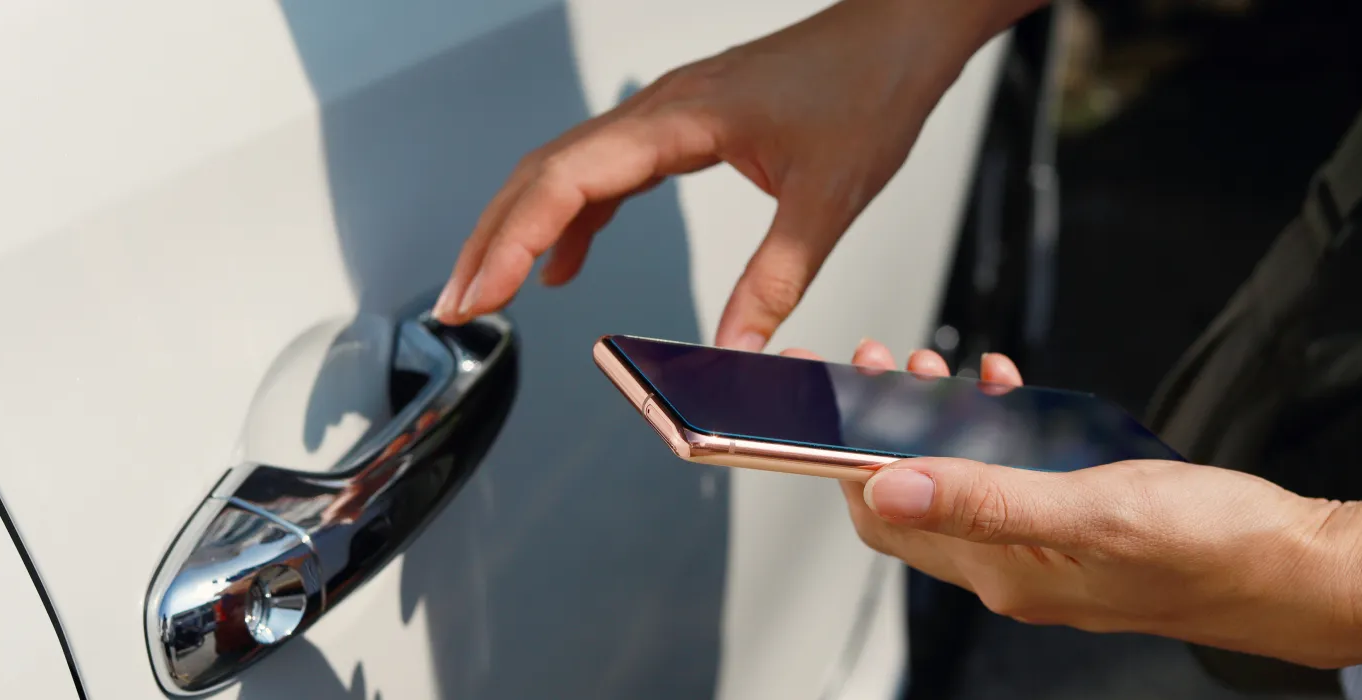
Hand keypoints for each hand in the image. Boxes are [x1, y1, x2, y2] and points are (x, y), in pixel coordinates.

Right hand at [432, 0, 1042, 349]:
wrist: (899, 32)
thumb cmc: (870, 86)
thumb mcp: (828, 198)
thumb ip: (776, 281)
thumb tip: (734, 353)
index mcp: (678, 120)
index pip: (566, 180)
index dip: (513, 241)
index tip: (481, 294)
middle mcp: (660, 111)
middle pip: (544, 173)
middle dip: (495, 241)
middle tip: (461, 307)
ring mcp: (668, 115)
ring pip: (568, 170)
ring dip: (524, 228)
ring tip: (494, 289)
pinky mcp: (685, 126)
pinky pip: (608, 172)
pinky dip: (576, 217)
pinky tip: (568, 259)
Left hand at [783, 340, 1361, 667]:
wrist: (1302, 570)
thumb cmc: (1213, 551)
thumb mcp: (1091, 512)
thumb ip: (987, 500)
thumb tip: (891, 485)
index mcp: (1002, 570)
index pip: (884, 517)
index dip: (846, 458)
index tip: (831, 399)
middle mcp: (1013, 566)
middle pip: (915, 495)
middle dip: (888, 425)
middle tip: (887, 364)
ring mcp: (1046, 546)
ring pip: (964, 477)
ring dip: (941, 419)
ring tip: (939, 367)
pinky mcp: (1080, 523)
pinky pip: (1016, 472)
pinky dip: (1001, 424)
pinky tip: (1012, 387)